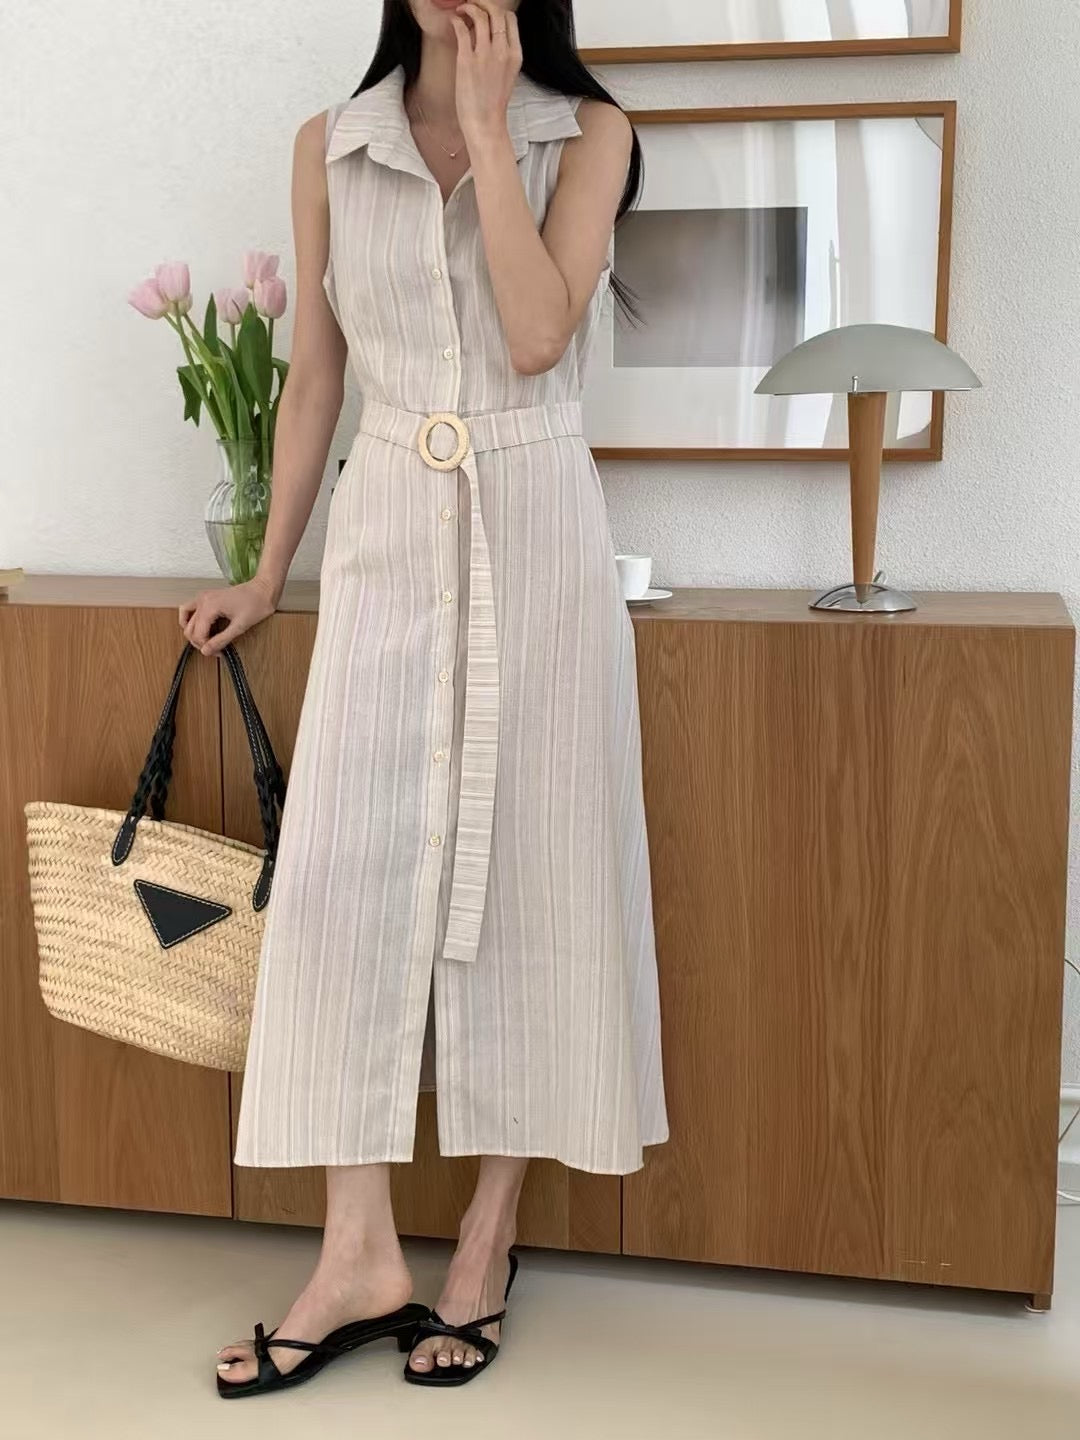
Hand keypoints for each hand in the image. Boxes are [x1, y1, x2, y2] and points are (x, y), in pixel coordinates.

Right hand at [179, 575, 277, 656]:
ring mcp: (203, 597)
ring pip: (186, 619)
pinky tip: (197, 628)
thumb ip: (221, 640)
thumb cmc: (256, 604)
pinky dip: (189, 620)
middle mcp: (202, 600)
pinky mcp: (206, 597)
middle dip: (200, 642)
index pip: (198, 634)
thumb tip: (206, 651)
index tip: (218, 653)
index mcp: (209, 606)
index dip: (206, 647)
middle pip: (190, 629)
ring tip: (205, 641)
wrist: (263, 589)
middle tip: (215, 649)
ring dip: (192, 633)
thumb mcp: (240, 626)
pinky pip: (189, 609)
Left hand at [451, 2, 521, 144]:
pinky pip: (462, 29)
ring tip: (461, 10)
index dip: (497, 12)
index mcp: (515, 55)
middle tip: (472, 5)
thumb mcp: (508, 75)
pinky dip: (456, 20)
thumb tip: (491, 36)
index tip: (487, 13)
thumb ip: (504, 54)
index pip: (510, 20)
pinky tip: (454, 21)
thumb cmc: (493, 103)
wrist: (485, 124)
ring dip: (468, 7)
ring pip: (479, 16)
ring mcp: (484, 55)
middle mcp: (502, 51)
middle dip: (483, 3)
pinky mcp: (466, 60)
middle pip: (496, 12)